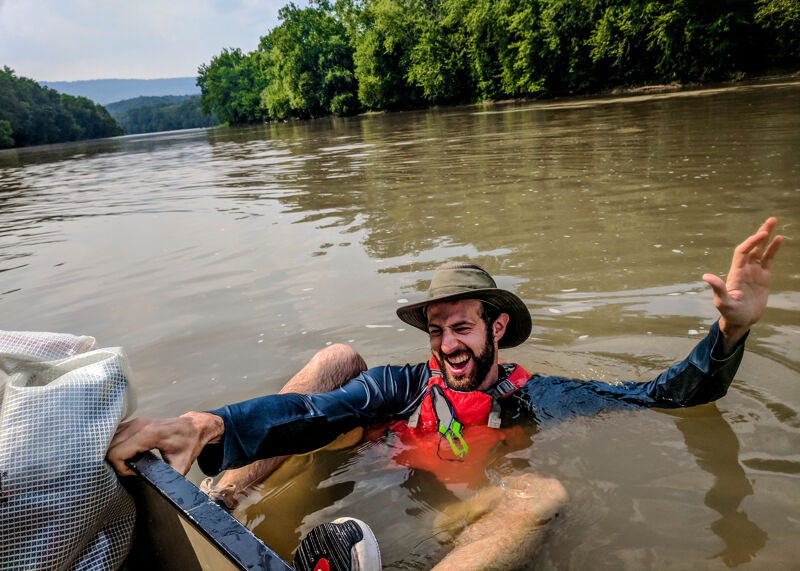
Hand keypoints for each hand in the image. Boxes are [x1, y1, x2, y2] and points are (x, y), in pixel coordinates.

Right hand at [107, 411, 223, 476]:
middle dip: (115, 463)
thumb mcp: (182, 465)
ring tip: (129, 462)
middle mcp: (139, 425)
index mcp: (150, 434)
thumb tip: (160, 490)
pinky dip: (116, 447)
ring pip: (109, 440)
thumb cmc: (189, 443)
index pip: (117, 452)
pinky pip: (115, 435)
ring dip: (114, 454)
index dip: (120, 468)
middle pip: (109, 446)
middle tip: (131, 469)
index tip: (134, 472)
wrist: (194, 426)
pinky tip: (128, 454)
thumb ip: (168, 478)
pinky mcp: (134, 423)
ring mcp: (135, 422)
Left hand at [702, 217, 782, 353]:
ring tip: (773, 222)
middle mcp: (744, 269)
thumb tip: (705, 276)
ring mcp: (754, 272)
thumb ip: (717, 289)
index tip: (762, 235)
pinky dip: (773, 249)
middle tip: (771, 220)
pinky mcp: (763, 277)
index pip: (743, 252)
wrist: (741, 320)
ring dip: (766, 237)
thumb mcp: (723, 302)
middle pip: (752, 246)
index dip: (751, 242)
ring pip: (760, 250)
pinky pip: (768, 260)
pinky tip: (779, 239)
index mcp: (735, 273)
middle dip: (760, 233)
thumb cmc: (729, 313)